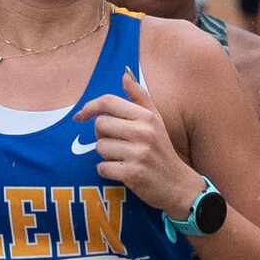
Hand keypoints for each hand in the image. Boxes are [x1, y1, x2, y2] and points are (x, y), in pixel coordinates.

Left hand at [77, 70, 195, 213]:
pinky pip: (102, 167)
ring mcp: (138, 153)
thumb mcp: (156, 120)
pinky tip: (121, 172)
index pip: (108, 102)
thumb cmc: (162, 150)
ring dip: (105, 155)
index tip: (80, 116)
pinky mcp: (132, 173)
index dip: (89, 107)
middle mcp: (143, 132)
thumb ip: (140, 96)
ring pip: (100, 147)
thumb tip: (124, 74)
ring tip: (122, 159)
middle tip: (117, 144)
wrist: (178, 185)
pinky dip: (107, 171)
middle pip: (99, 125)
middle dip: (102, 136)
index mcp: (146, 117)